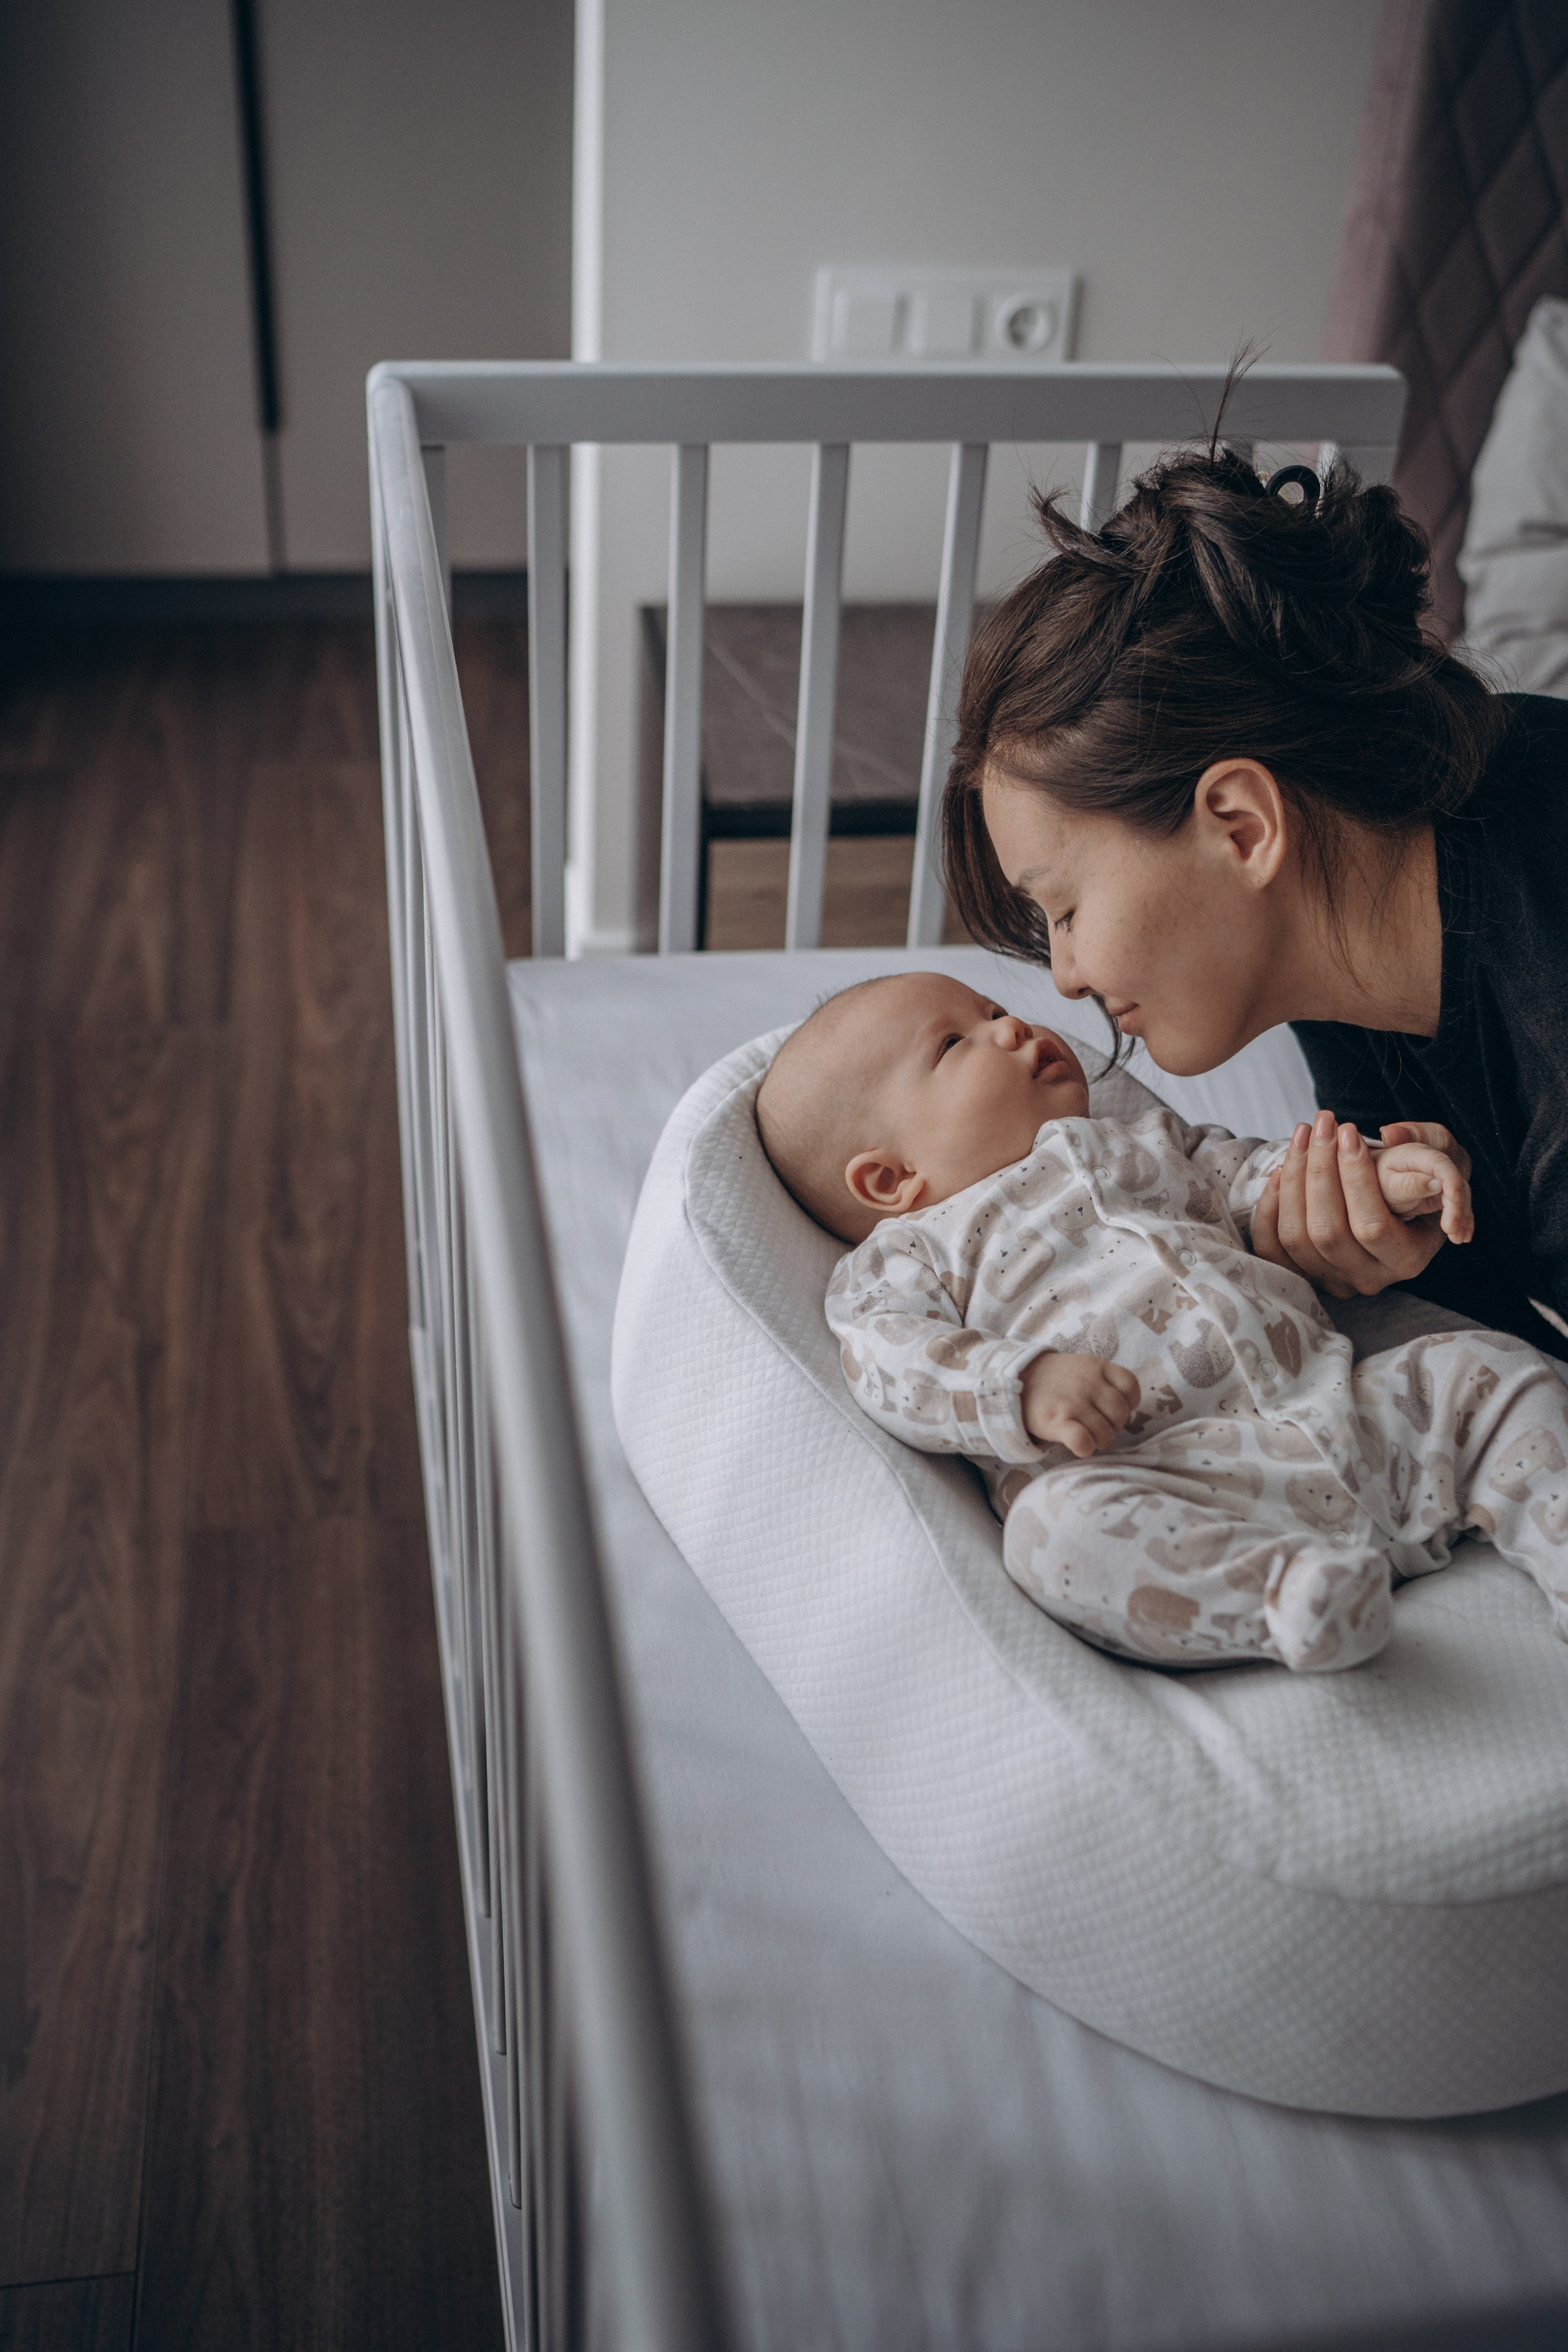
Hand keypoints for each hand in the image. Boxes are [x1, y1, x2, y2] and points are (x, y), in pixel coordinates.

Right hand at [1022, 1351, 1139, 1458]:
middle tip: (1101, 1426)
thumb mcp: (1082, 1366)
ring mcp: (1072, 1403)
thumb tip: (1124, 1408)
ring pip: (1105, 1432)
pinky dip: (1086, 1448)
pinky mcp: (1056, 1422)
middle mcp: (1087, 1384)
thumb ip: (1104, 1380)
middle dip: (1115, 1425)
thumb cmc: (1056, 1379)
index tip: (1113, 1408)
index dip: (1128, 1402)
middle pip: (1121, 1413)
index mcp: (1097, 1367)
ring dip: (1101, 1440)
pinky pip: (1082, 1441)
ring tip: (1090, 1437)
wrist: (1016, 1379)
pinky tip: (1081, 1446)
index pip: (1130, 1386)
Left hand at [1251, 1109, 1458, 1298]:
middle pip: (1327, 1232)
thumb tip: (1391, 1136)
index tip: (1350, 1131)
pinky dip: (1270, 1207)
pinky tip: (1280, 1170)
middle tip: (1322, 1124)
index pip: (1372, 1226)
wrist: (1405, 1203)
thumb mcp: (1444, 1157)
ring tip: (1303, 1134)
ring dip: (1293, 1179)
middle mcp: (1369, 1278)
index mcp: (1408, 1259)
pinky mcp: (1303, 1273)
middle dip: (1319, 1171)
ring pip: (1296, 1237)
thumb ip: (1428, 1143)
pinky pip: (1272, 1247)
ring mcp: (1332, 1279)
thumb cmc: (1426, 1176)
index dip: (1357, 1177)